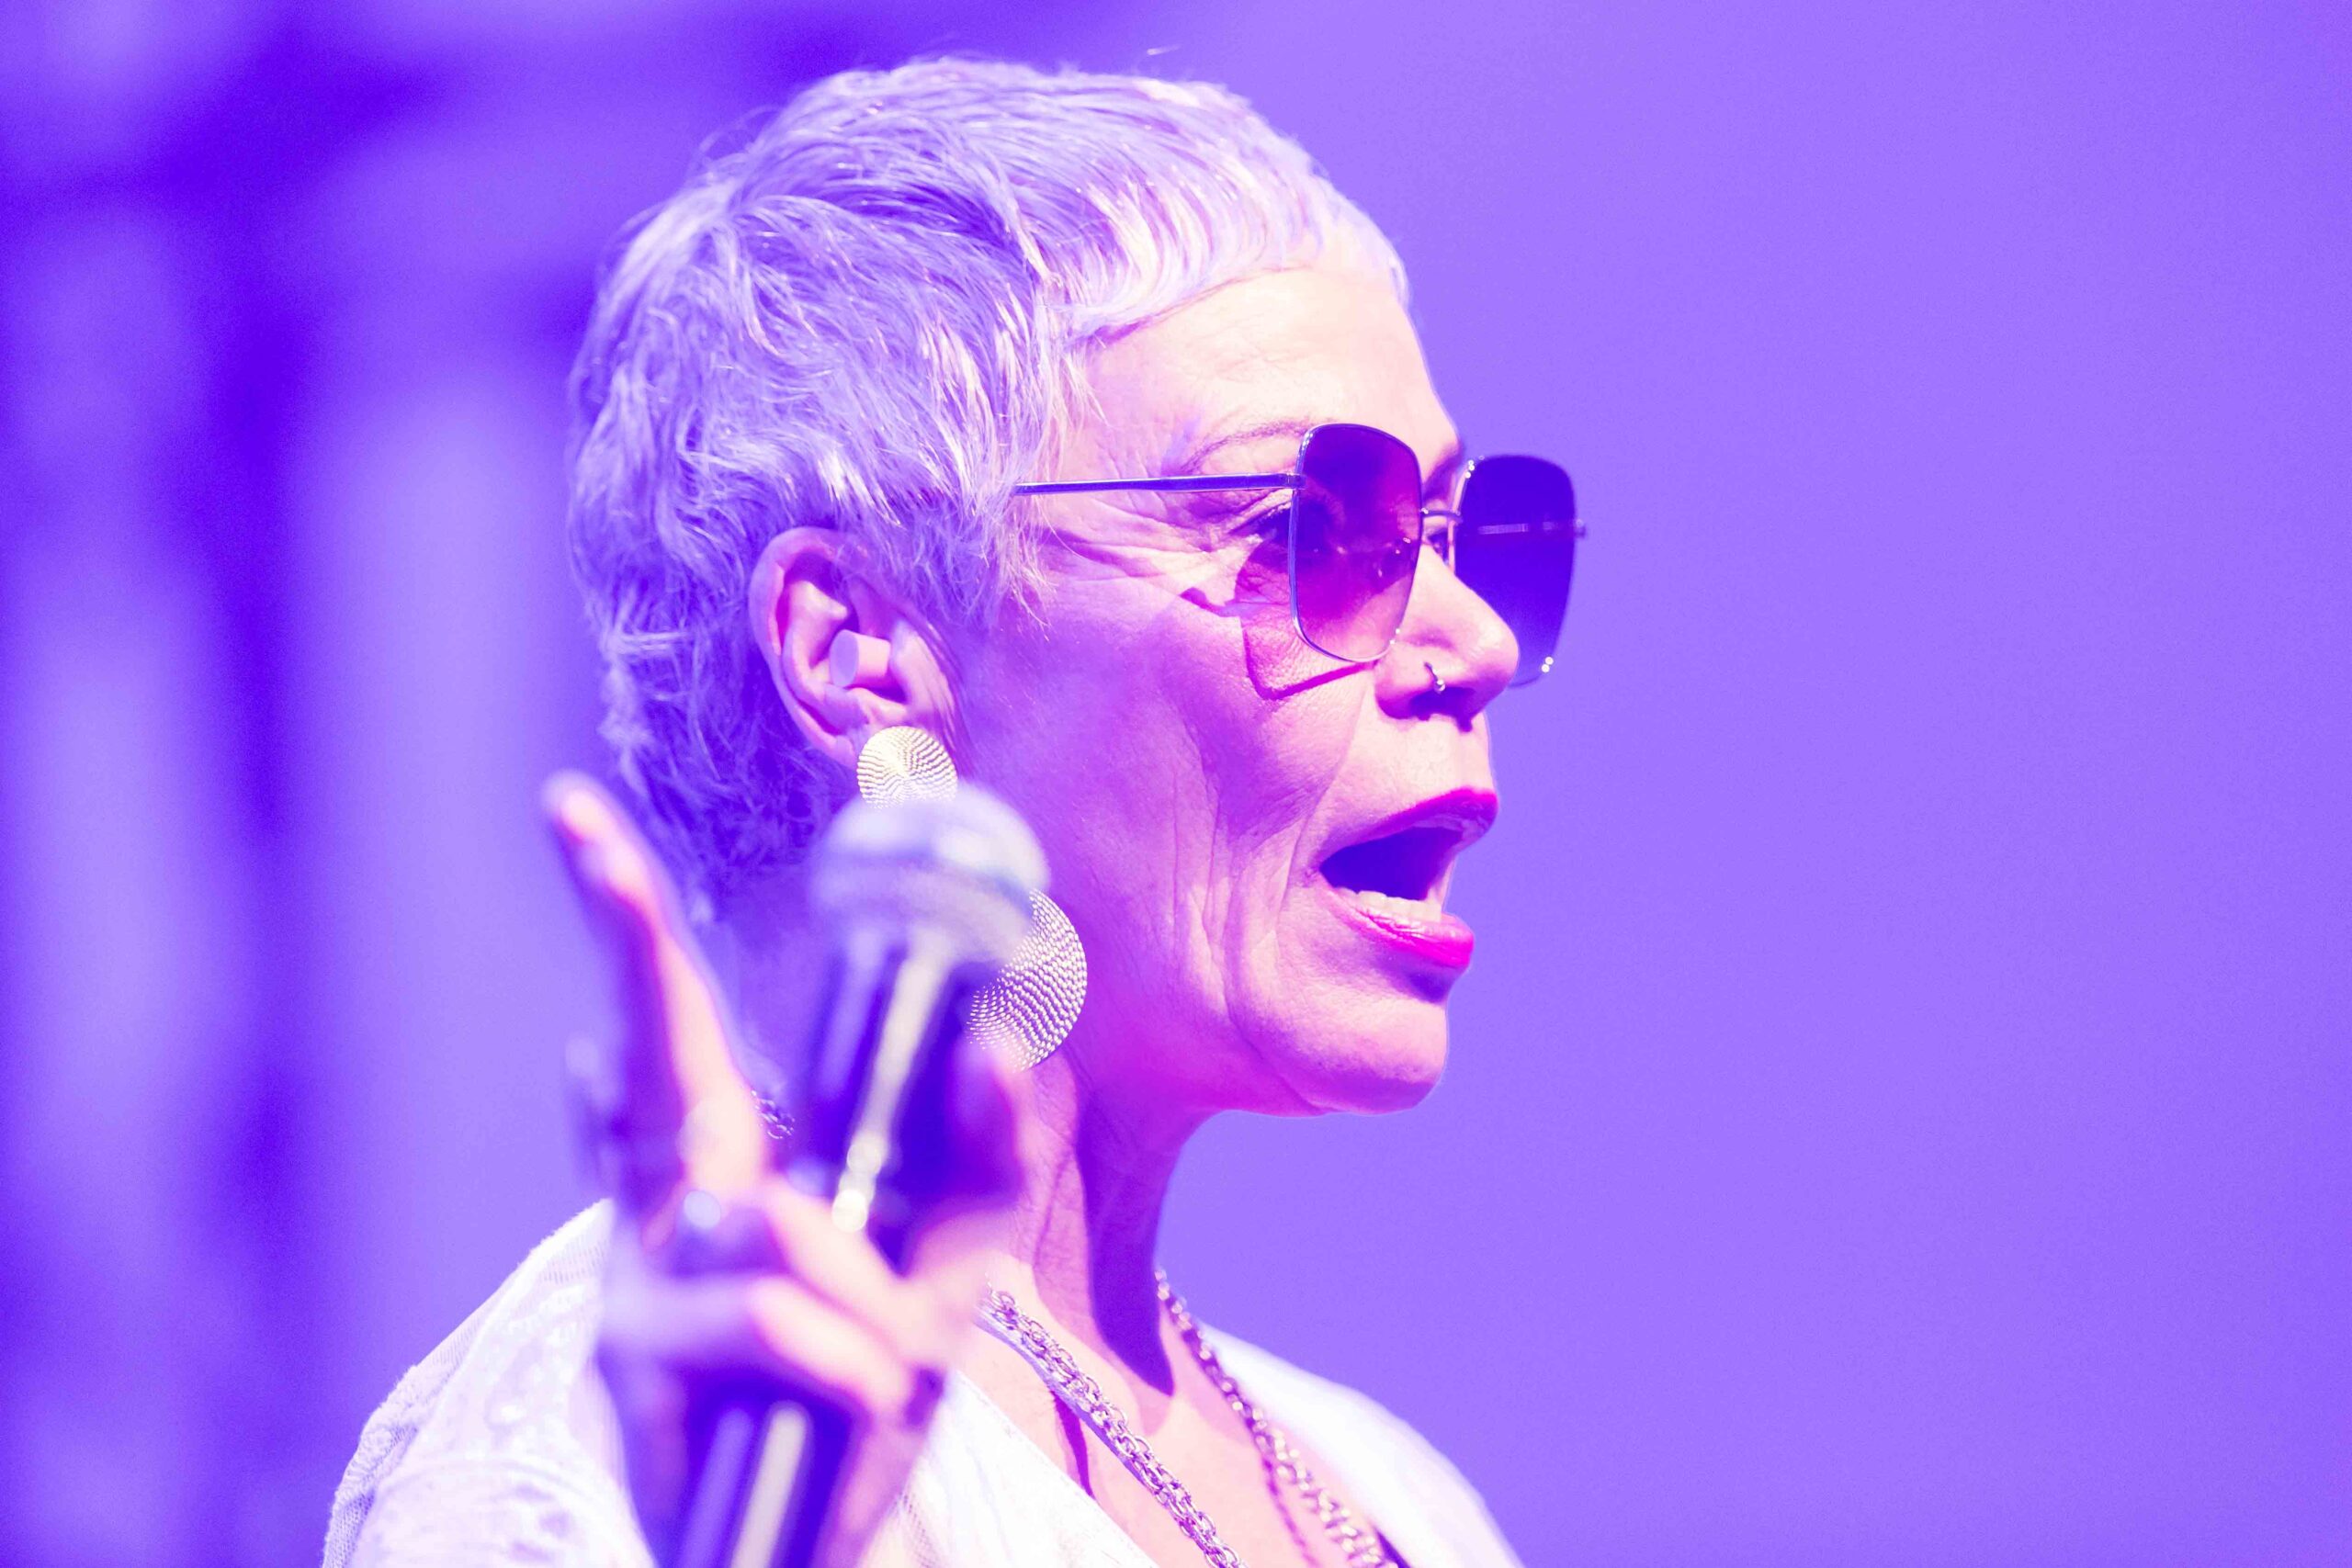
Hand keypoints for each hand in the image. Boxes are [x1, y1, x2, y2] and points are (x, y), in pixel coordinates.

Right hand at [545, 774, 1024, 1566]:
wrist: (812, 1541)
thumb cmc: (858, 1389)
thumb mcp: (949, 1267)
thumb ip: (986, 1160)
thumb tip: (1008, 1045)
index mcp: (723, 1166)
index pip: (673, 1024)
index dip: (627, 922)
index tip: (575, 814)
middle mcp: (660, 1207)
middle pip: (645, 1055)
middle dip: (625, 939)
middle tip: (584, 829)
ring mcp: (635, 1287)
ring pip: (774, 1221)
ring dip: (870, 1294)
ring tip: (882, 1364)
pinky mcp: (640, 1375)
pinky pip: (783, 1321)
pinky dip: (856, 1361)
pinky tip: (853, 1405)